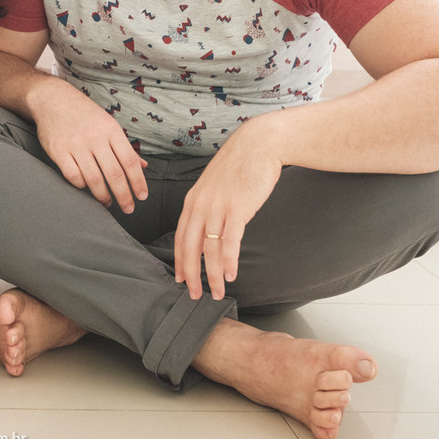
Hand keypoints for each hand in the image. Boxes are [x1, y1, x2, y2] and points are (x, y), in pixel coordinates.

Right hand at [32, 82, 148, 212]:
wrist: (52, 99)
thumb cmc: (84, 113)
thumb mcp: (108, 124)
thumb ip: (125, 147)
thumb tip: (143, 166)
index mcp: (111, 130)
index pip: (130, 161)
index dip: (138, 181)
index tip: (142, 196)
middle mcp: (95, 137)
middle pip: (114, 174)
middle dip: (124, 195)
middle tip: (128, 208)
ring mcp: (76, 144)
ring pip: (94, 179)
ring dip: (103, 196)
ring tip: (108, 202)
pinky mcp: (58, 151)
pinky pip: (73, 176)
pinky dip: (81, 186)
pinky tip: (86, 188)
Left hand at [172, 119, 282, 300]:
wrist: (259, 144)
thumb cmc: (240, 166)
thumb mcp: (215, 186)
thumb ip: (209, 206)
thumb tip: (210, 229)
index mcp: (193, 200)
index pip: (181, 236)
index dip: (180, 260)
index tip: (180, 278)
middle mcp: (200, 205)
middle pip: (189, 247)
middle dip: (191, 274)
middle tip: (194, 294)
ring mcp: (218, 207)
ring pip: (209, 249)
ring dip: (212, 274)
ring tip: (217, 292)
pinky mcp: (237, 208)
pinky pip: (229, 241)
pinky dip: (228, 260)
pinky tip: (230, 274)